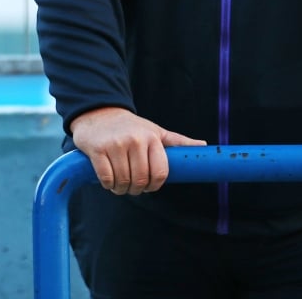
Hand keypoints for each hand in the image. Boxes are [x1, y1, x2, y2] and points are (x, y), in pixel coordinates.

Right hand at [69, 106, 206, 195]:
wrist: (99, 112)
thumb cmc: (131, 126)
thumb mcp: (155, 131)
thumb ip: (178, 141)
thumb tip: (204, 145)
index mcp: (152, 137)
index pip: (160, 172)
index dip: (154, 185)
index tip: (148, 186)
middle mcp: (135, 140)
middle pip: (140, 179)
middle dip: (136, 189)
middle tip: (132, 187)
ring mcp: (115, 144)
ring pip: (123, 180)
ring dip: (121, 189)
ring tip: (120, 185)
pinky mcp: (97, 149)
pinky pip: (106, 177)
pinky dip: (108, 185)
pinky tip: (109, 181)